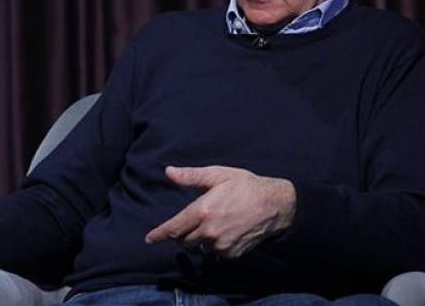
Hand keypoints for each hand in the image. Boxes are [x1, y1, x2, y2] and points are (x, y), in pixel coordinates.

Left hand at [145, 165, 295, 257]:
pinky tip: (224, 231)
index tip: (149, 239)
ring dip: (198, 239)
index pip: (173, 227)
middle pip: (184, 240)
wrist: (275, 204)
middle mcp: (210, 230)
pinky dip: (214, 245)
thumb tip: (169, 172)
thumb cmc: (246, 185)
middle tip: (187, 223)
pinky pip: (215, 253)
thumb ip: (191, 176)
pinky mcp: (232, 253)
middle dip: (180, 234)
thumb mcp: (218, 175)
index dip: (159, 234)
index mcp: (203, 210)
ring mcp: (221, 244)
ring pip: (199, 247)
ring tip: (209, 224)